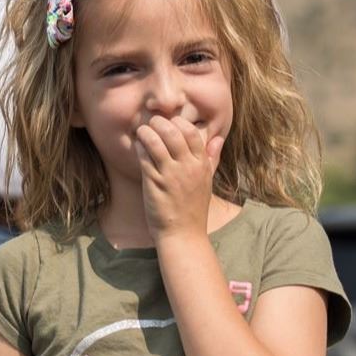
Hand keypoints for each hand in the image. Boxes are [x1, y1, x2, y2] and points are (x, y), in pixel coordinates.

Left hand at [134, 114, 222, 239]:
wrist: (183, 234)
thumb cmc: (193, 208)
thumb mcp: (207, 181)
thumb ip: (212, 158)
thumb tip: (218, 138)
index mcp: (202, 165)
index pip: (192, 133)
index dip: (180, 122)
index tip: (171, 121)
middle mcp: (188, 168)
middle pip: (173, 133)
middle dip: (160, 122)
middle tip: (152, 121)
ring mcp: (171, 175)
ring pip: (156, 142)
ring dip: (146, 132)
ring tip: (142, 130)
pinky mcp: (154, 183)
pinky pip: (144, 158)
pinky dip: (140, 147)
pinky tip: (137, 145)